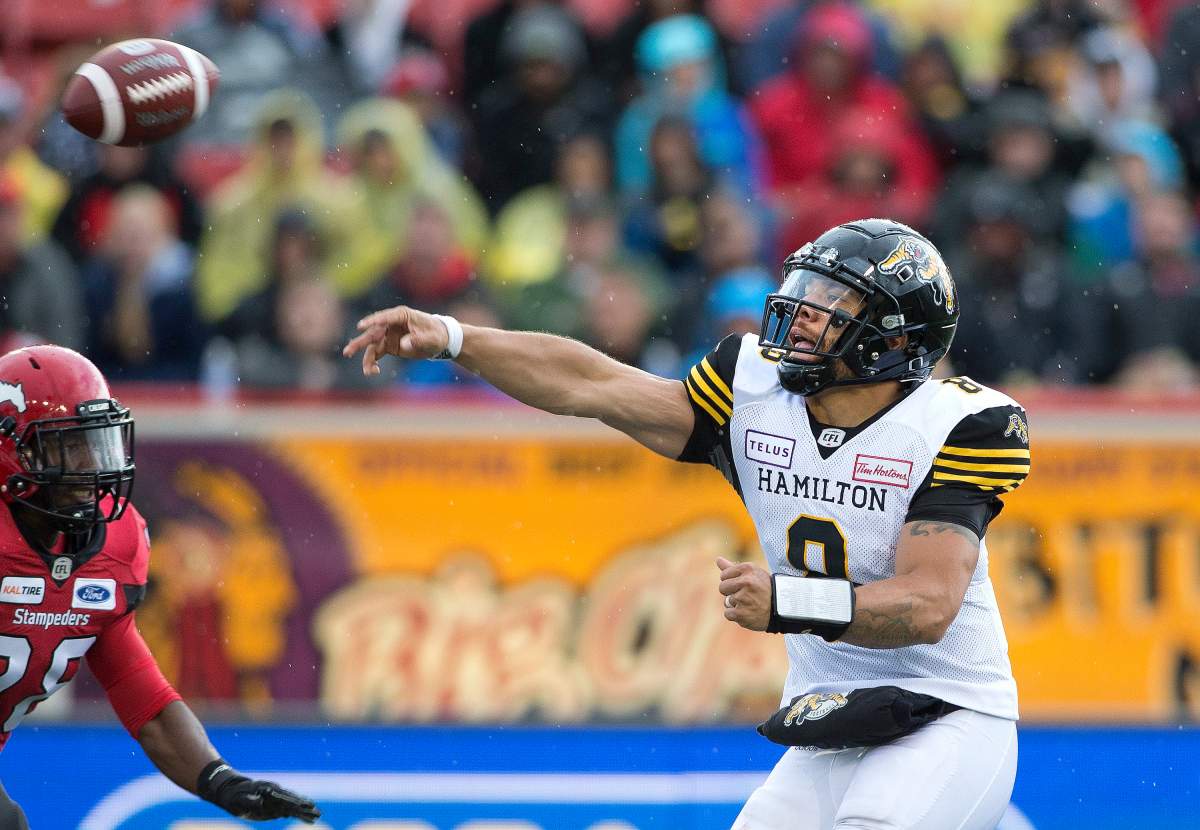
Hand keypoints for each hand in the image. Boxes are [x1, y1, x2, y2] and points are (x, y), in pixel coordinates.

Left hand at [199, 763, 320, 822]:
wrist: (229, 789)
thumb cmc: (233, 795)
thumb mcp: (237, 799)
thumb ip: (248, 800)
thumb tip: (259, 801)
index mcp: (268, 790)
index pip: (285, 797)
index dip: (295, 802)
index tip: (306, 806)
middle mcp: (275, 793)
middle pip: (293, 800)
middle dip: (305, 807)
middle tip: (318, 812)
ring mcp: (275, 799)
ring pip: (293, 805)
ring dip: (305, 810)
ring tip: (317, 815)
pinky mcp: (273, 805)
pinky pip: (288, 810)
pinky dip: (299, 813)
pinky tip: (307, 817)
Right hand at [342, 305, 449, 374]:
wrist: (440, 340)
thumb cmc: (437, 335)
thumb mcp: (431, 338)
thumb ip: (418, 340)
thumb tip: (404, 344)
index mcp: (402, 315)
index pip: (385, 317)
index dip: (373, 321)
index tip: (361, 326)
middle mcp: (391, 324)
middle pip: (373, 332)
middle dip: (361, 342)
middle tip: (348, 351)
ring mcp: (388, 335)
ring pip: (373, 346)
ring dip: (367, 358)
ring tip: (367, 372)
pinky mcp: (389, 345)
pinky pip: (377, 354)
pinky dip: (373, 363)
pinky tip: (373, 372)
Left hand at [716, 556, 771, 630]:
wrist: (781, 609)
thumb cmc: (764, 589)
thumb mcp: (752, 574)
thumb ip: (732, 567)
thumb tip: (718, 559)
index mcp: (748, 569)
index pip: (724, 575)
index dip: (731, 581)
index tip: (743, 585)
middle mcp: (746, 581)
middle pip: (722, 587)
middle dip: (731, 592)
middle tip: (746, 595)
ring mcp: (744, 597)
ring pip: (727, 601)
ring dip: (736, 605)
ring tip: (751, 604)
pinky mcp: (741, 613)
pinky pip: (728, 613)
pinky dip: (736, 616)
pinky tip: (748, 613)